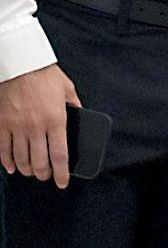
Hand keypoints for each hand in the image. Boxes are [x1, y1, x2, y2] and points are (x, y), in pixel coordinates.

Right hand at [0, 64, 80, 187]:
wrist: (20, 64)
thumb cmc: (45, 74)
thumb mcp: (67, 88)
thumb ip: (74, 106)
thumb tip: (81, 118)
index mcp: (56, 119)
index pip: (60, 155)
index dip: (62, 173)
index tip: (62, 183)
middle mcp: (36, 127)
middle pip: (39, 162)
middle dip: (44, 174)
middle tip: (47, 176)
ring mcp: (16, 128)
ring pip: (21, 160)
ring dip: (27, 170)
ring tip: (32, 172)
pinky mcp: (1, 125)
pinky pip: (3, 151)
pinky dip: (7, 163)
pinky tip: (12, 167)